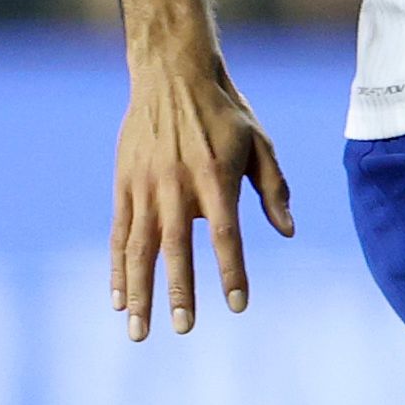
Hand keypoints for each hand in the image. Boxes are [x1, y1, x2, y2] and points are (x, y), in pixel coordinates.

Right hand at [111, 42, 294, 338]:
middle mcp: (176, 186)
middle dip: (179, 291)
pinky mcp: (123, 184)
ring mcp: (145, 186)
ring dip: (139, 292)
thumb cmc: (224, 112)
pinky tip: (118, 299)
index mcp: (215, 178)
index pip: (225, 235)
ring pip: (139, 248)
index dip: (232, 271)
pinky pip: (119, 233)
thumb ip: (272, 189)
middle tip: (184, 329)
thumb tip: (286, 231)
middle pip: (176, 249)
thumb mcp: (258, 143)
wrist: (172, 74)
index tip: (238, 305)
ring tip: (138, 330)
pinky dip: (117, 268)